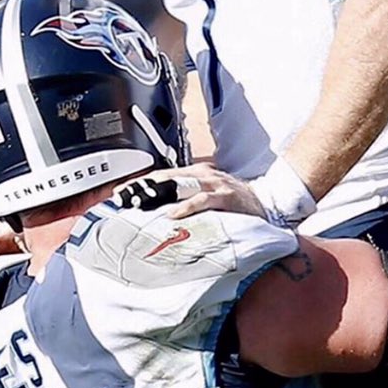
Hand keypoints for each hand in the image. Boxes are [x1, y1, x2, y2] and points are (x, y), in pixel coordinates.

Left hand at [113, 163, 265, 220]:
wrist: (267, 202)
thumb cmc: (234, 202)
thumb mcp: (206, 196)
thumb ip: (186, 199)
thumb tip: (158, 213)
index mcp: (196, 173)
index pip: (161, 175)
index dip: (139, 182)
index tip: (120, 192)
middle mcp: (202, 175)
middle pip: (165, 177)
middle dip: (142, 187)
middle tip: (123, 197)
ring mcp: (214, 184)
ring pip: (180, 184)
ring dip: (158, 192)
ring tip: (140, 201)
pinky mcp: (225, 196)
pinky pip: (202, 199)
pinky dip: (186, 206)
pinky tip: (173, 214)